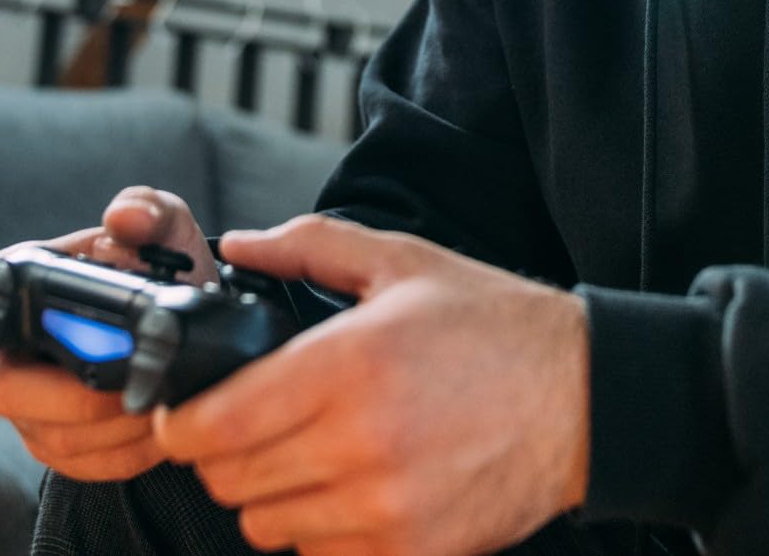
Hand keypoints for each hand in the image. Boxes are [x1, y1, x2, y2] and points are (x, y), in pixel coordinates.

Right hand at [0, 186, 217, 479]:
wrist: (188, 325)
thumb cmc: (158, 269)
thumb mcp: (164, 225)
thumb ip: (148, 209)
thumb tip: (124, 218)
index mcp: (22, 280)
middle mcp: (12, 345)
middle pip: (4, 388)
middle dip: (70, 395)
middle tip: (130, 385)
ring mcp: (32, 401)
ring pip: (49, 437)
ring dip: (110, 428)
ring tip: (160, 402)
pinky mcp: (61, 441)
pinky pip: (82, 464)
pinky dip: (127, 453)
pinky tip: (159, 429)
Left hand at [153, 215, 589, 555]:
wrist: (585, 399)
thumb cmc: (493, 326)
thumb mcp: (402, 263)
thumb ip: (310, 246)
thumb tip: (239, 244)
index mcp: (348, 366)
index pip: (218, 424)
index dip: (182, 424)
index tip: (184, 414)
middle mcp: (359, 445)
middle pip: (230, 480)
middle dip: (222, 455)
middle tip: (246, 428)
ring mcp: (386, 508)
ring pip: (266, 525)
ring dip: (268, 494)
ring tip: (301, 457)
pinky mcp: (411, 552)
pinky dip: (316, 529)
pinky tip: (345, 488)